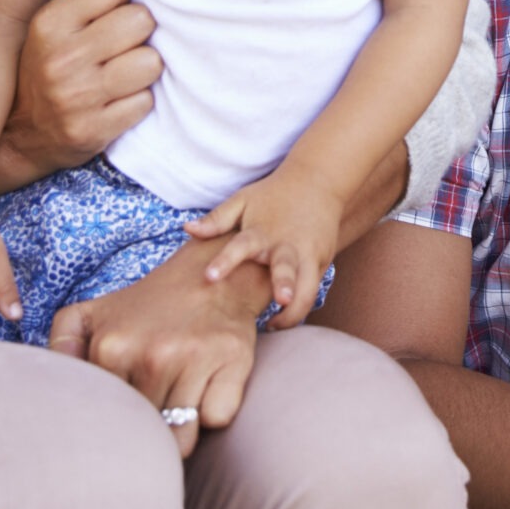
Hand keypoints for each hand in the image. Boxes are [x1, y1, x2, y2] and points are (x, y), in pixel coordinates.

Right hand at [0, 0, 161, 193]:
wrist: (18, 136)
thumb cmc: (45, 67)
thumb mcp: (52, 22)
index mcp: (49, 23)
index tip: (110, 11)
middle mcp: (62, 59)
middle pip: (141, 20)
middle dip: (138, 32)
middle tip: (120, 45)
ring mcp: (78, 98)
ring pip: (151, 62)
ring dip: (142, 69)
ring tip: (121, 73)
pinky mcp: (93, 131)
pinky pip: (145, 102)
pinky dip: (136, 102)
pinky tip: (116, 101)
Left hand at [48, 241, 271, 457]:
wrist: (213, 273)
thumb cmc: (150, 305)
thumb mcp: (95, 312)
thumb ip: (61, 342)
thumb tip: (46, 377)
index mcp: (113, 348)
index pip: (105, 420)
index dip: (114, 426)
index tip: (120, 420)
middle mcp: (153, 355)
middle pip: (144, 435)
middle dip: (146, 435)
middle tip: (151, 419)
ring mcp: (196, 359)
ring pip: (182, 439)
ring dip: (180, 433)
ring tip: (178, 409)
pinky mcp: (234, 362)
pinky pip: (217, 419)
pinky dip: (213, 414)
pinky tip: (207, 390)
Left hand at [188, 166, 340, 325]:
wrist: (318, 183)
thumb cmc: (273, 196)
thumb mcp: (243, 201)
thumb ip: (217, 219)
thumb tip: (187, 229)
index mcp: (262, 232)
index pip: (241, 246)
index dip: (225, 261)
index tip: (209, 277)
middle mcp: (287, 245)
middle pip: (287, 269)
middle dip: (285, 285)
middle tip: (281, 300)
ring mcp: (309, 255)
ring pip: (308, 288)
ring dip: (296, 309)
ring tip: (275, 325)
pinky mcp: (322, 262)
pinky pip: (313, 289)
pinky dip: (301, 306)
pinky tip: (283, 319)